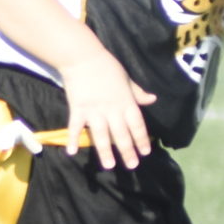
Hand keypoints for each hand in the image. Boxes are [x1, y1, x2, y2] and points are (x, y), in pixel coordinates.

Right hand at [56, 46, 155, 169]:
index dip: (142, 139)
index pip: (137, 124)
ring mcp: (94, 110)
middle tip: (132, 166)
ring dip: (105, 151)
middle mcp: (112, 109)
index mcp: (126, 101)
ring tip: (109, 166)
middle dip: (127, 151)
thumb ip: (137, 93)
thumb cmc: (107, 66)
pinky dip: (72, 139)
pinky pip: (75, 126)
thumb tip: (152, 99)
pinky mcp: (78, 109)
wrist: (83, 57)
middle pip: (121, 134)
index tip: (146, 152)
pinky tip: (71, 152)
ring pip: (101, 135)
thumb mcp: (127, 79)